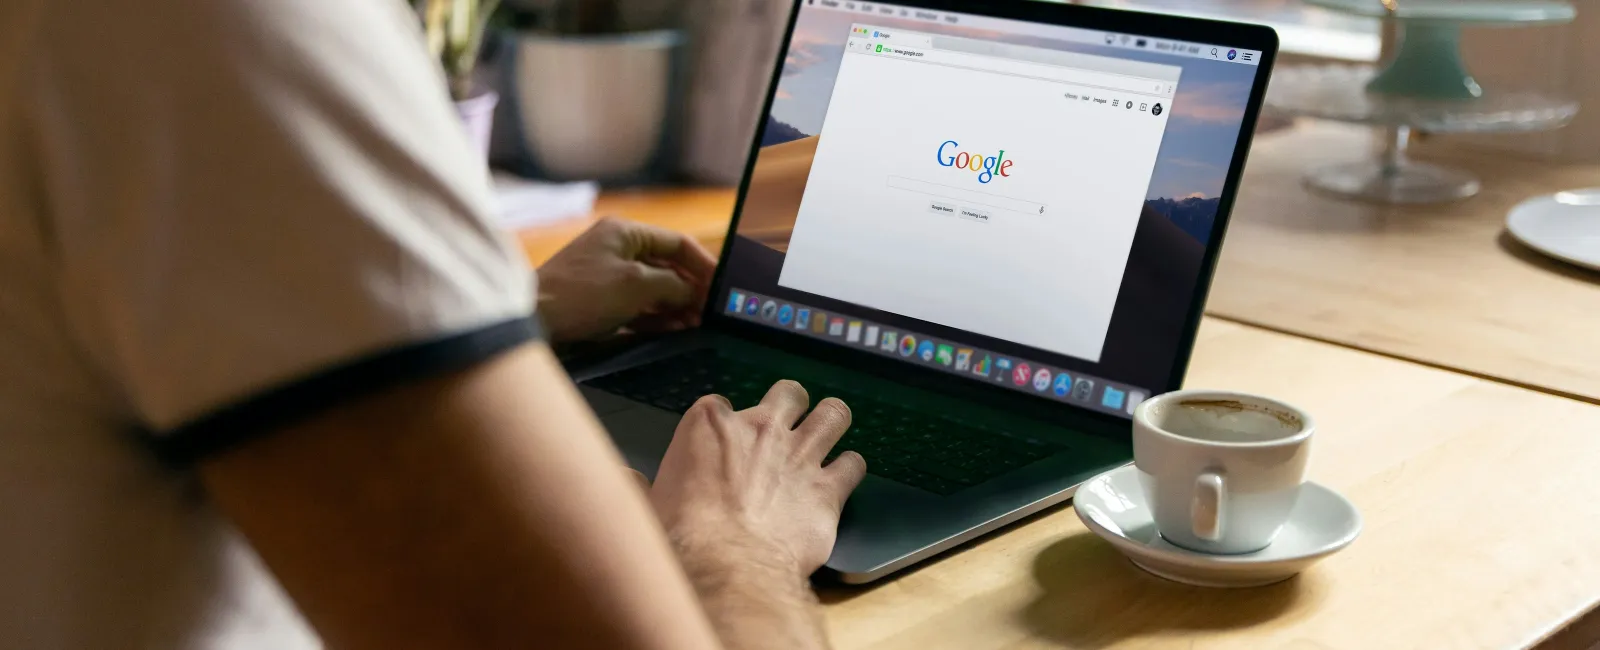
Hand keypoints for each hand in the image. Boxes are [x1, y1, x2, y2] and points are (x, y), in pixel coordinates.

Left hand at [536, 217, 716, 341]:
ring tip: (695, 325)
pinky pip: (637, 306)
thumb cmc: (581, 294)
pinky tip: (673, 330)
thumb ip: (673, 286)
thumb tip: (693, 293)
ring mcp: (608, 276)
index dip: (703, 264)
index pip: (677, 243)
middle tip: (710, 312)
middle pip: (667, 267)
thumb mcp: (636, 285)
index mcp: (625, 232)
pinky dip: (656, 317)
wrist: (533, 319)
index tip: (720, 286)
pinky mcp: (600, 301)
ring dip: (676, 307)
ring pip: (653, 289)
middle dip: (690, 290)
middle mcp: (617, 249)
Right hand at [650, 381, 867, 575]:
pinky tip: (842, 478)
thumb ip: (638, 484)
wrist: (726, 566)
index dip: (725, 424)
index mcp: (710, 424)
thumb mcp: (646, 503)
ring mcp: (800, 455)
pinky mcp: (828, 489)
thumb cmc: (683, 536)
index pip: (721, 404)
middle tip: (787, 425)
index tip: (724, 444)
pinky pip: (854, 464)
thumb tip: (623, 478)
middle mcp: (761, 429)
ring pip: (833, 414)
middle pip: (788, 393)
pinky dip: (850, 469)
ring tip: (829, 432)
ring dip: (832, 421)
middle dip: (791, 405)